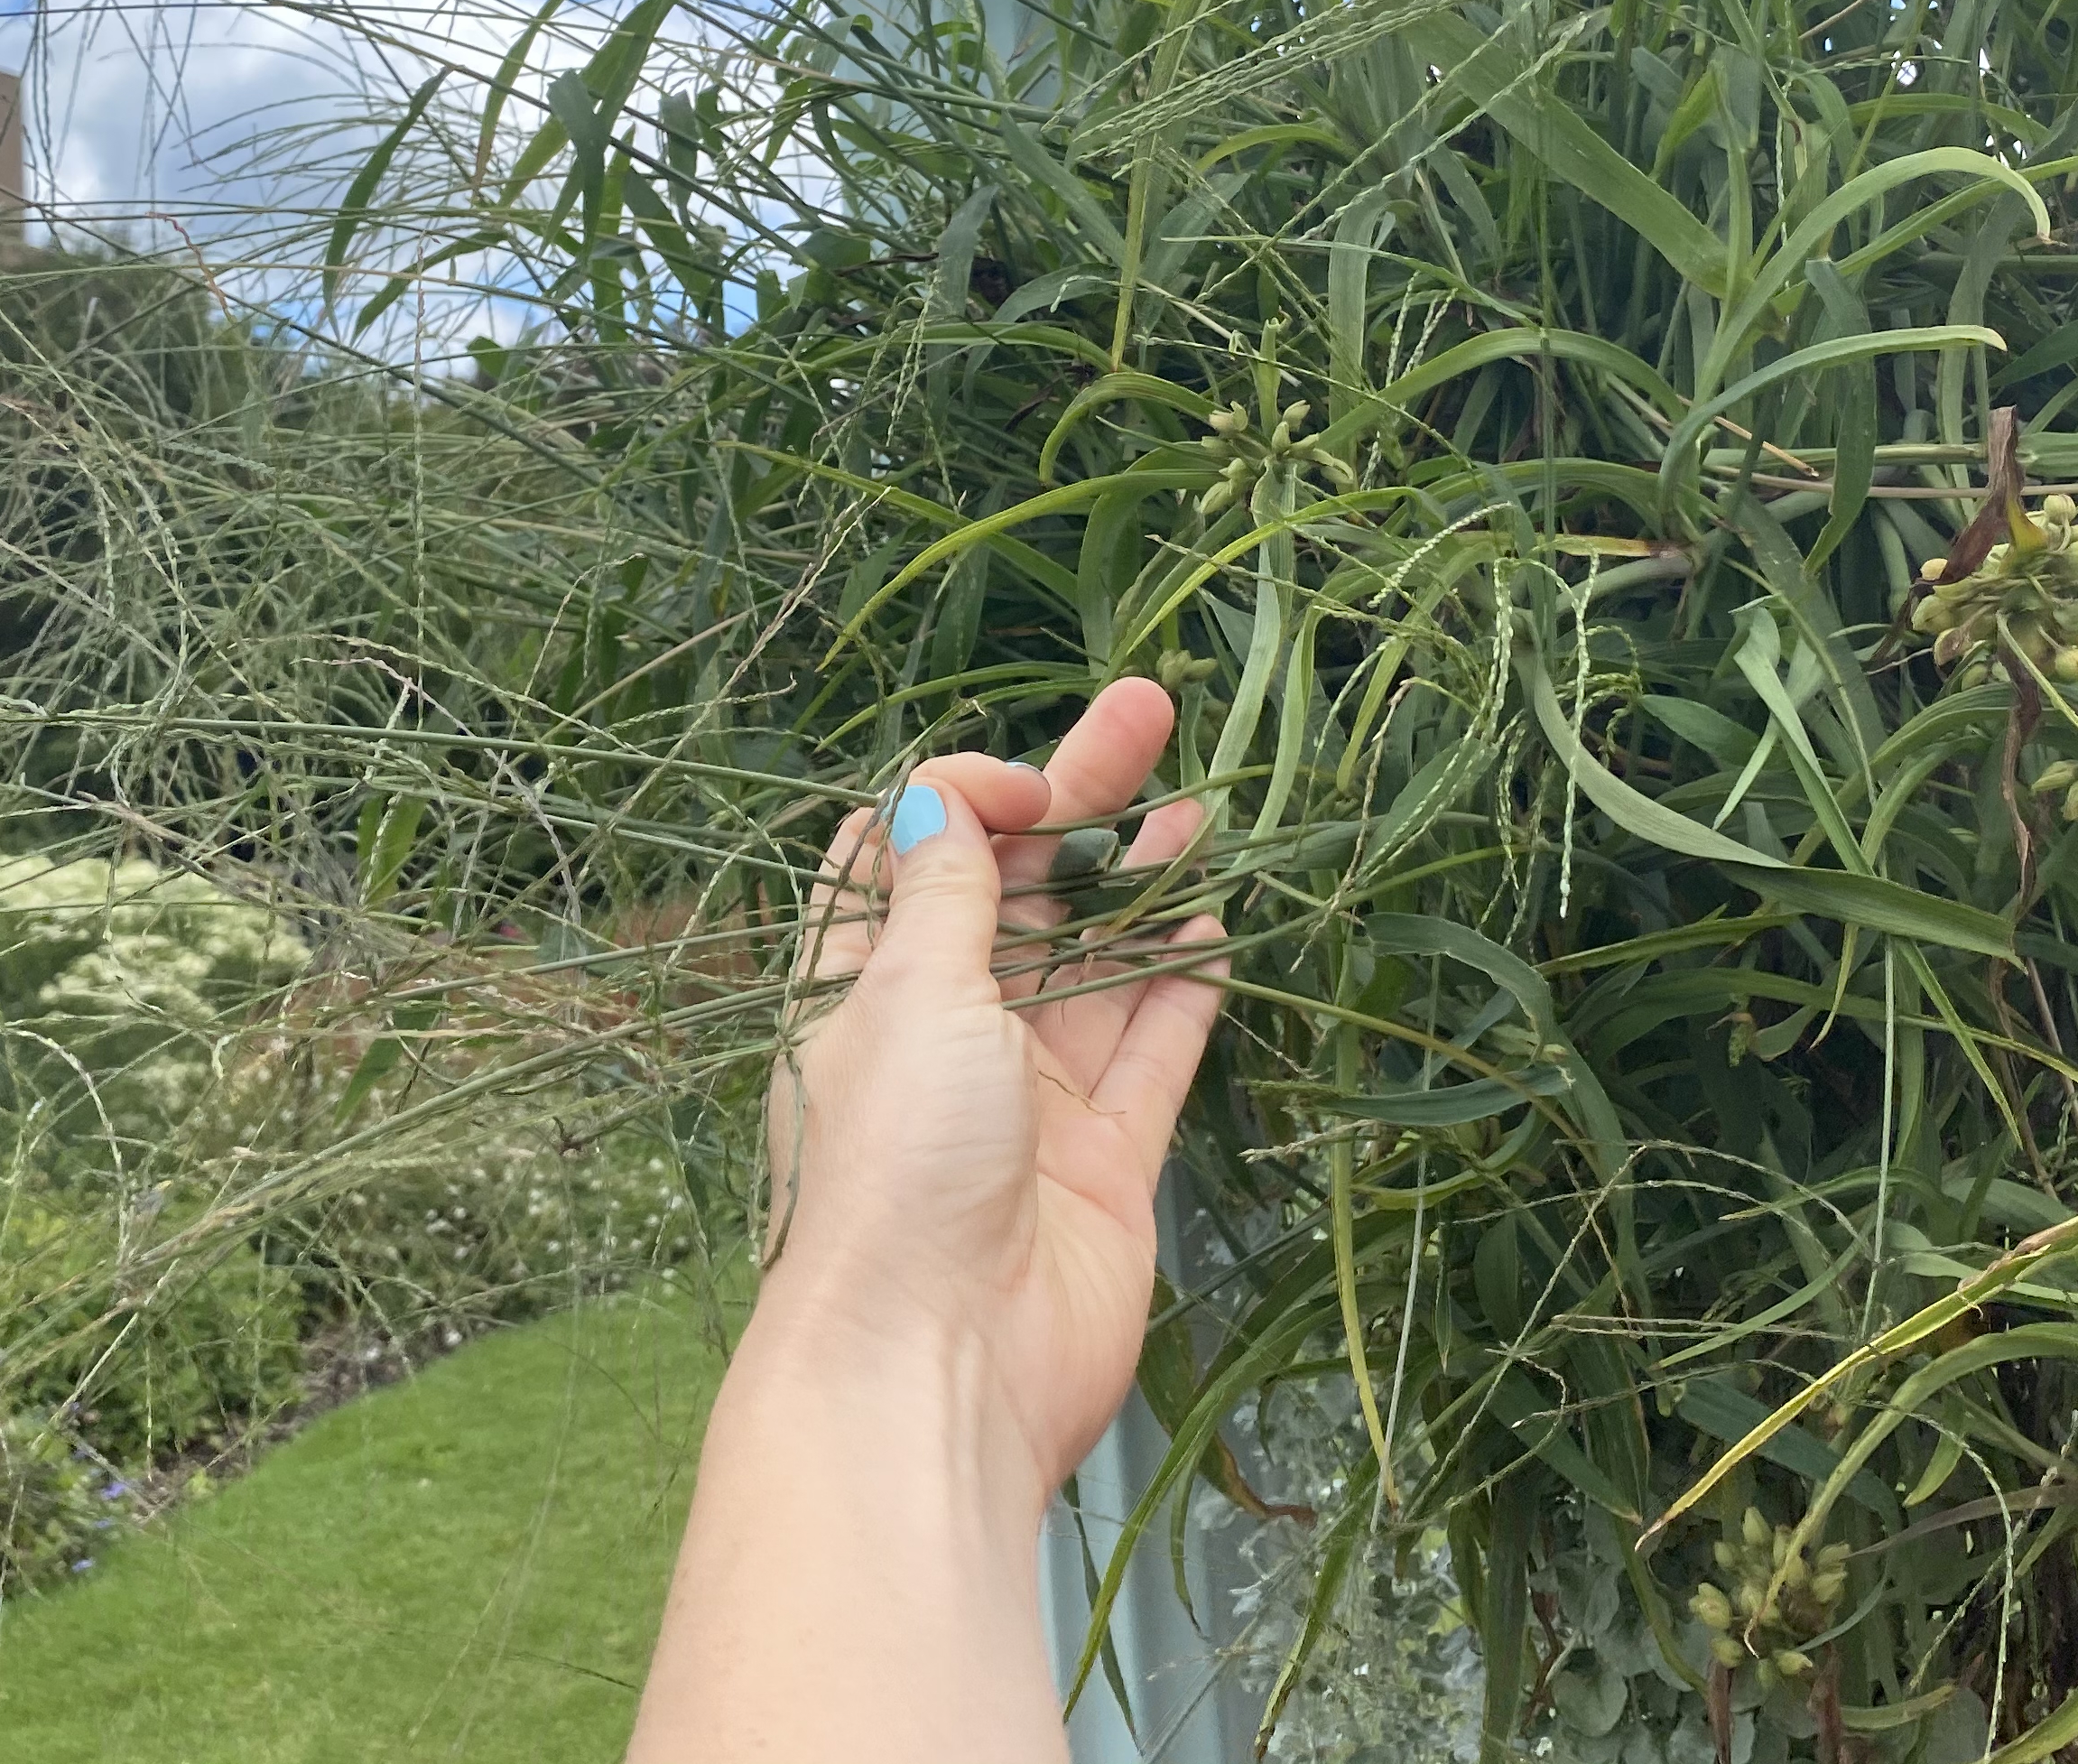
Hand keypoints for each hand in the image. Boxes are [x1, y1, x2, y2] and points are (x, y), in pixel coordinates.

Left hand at [760, 675, 1227, 1514]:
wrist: (938, 1368)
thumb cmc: (895, 1169)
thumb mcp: (907, 995)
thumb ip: (945, 894)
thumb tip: (936, 794)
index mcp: (861, 990)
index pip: (909, 858)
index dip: (965, 797)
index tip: (1027, 780)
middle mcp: (945, 1035)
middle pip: (1020, 893)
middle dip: (1079, 801)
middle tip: (1150, 708)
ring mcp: (1030, 1100)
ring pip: (1098, 964)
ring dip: (1144, 882)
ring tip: (1203, 804)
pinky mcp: (1106, 1160)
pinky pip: (1153, 1052)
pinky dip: (1185, 985)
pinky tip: (1215, 918)